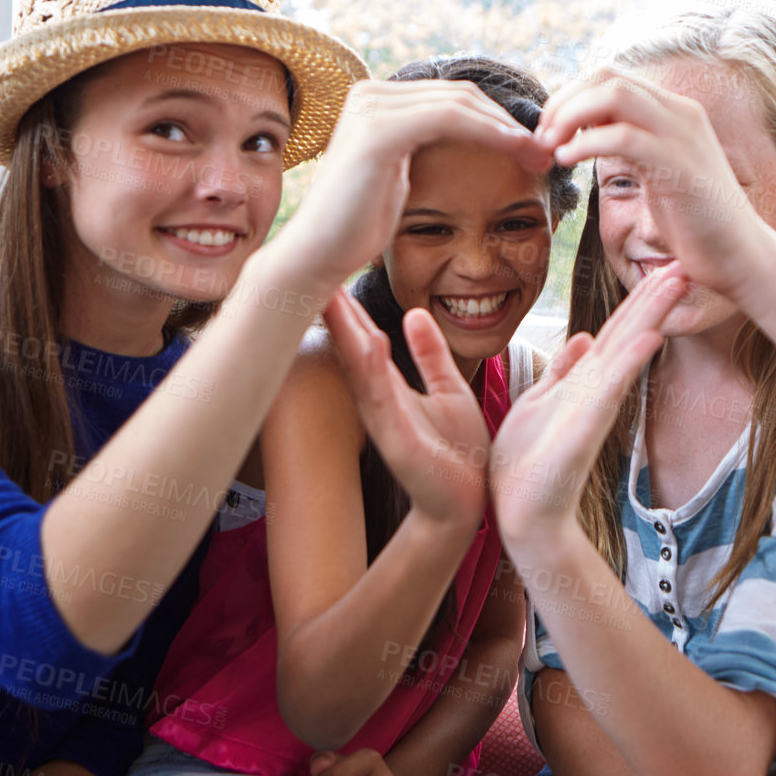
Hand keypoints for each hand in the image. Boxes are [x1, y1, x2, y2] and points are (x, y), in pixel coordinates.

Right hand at [273, 79, 551, 291]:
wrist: (319, 253)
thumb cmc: (357, 225)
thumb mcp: (398, 175)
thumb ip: (423, 146)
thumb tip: (472, 135)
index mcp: (376, 101)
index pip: (452, 98)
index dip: (498, 121)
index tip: (533, 149)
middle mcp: (370, 93)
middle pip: (460, 96)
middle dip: (509, 123)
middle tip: (546, 152)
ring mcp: (371, 106)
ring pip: (460, 103)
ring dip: (507, 128)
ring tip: (538, 156)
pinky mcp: (379, 129)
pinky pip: (449, 118)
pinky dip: (489, 132)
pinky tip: (517, 151)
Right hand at [324, 291, 488, 527]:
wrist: (467, 503)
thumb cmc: (457, 451)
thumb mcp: (448, 389)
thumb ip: (430, 353)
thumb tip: (413, 312)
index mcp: (390, 389)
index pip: (362, 340)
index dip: (347, 308)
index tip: (328, 273)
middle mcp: (380, 402)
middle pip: (351, 349)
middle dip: (333, 313)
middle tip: (309, 272)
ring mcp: (386, 421)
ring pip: (360, 369)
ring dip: (345, 332)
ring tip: (329, 295)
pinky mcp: (399, 441)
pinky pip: (385, 400)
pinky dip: (374, 370)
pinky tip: (368, 342)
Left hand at [487, 266, 688, 555]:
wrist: (522, 512)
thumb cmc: (526, 461)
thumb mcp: (539, 401)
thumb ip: (561, 370)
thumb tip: (584, 337)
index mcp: (583, 381)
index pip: (616, 330)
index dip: (638, 299)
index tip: (663, 268)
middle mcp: (595, 389)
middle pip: (630, 333)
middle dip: (655, 298)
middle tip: (686, 264)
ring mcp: (595, 407)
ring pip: (627, 351)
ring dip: (652, 315)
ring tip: (677, 281)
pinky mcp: (586, 428)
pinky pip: (610, 389)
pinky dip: (629, 362)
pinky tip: (650, 337)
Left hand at [536, 67, 773, 296]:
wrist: (740, 256)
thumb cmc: (695, 223)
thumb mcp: (659, 172)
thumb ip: (631, 145)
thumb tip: (585, 131)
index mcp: (675, 112)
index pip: (612, 78)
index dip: (571, 95)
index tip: (549, 128)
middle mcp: (680, 114)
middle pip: (608, 77)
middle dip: (564, 101)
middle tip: (542, 136)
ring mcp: (682, 135)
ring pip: (614, 95)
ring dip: (570, 117)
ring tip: (551, 148)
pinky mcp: (678, 165)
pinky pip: (622, 136)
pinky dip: (585, 144)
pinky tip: (567, 161)